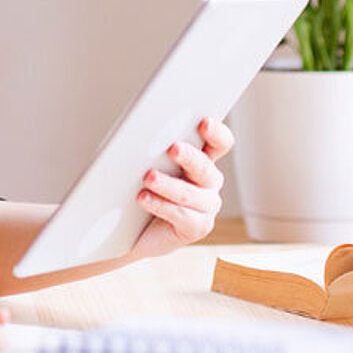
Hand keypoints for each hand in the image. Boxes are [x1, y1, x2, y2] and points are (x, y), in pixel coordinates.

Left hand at [128, 118, 232, 259]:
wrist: (133, 230)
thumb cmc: (141, 190)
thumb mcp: (149, 164)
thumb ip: (156, 150)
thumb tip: (144, 134)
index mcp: (202, 159)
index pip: (220, 143)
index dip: (216, 133)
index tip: (203, 122)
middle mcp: (209, 182)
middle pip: (206, 167)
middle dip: (190, 157)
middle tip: (173, 148)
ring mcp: (206, 206)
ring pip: (190, 193)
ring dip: (168, 184)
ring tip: (148, 177)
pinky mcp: (197, 227)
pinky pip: (182, 215)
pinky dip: (161, 205)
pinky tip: (143, 198)